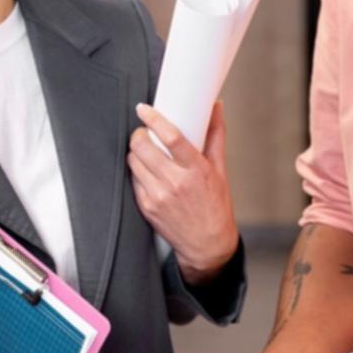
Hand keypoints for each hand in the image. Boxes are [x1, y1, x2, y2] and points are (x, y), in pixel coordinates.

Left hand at [128, 100, 238, 283]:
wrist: (207, 244)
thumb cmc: (215, 206)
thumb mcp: (219, 171)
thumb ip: (215, 136)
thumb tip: (217, 107)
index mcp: (196, 170)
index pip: (171, 137)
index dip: (154, 118)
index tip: (144, 108)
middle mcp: (175, 183)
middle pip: (143, 147)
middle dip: (139, 134)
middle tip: (144, 132)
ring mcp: (158, 196)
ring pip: (133, 161)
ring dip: (135, 151)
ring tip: (145, 150)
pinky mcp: (146, 207)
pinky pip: (133, 179)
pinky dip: (136, 171)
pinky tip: (146, 171)